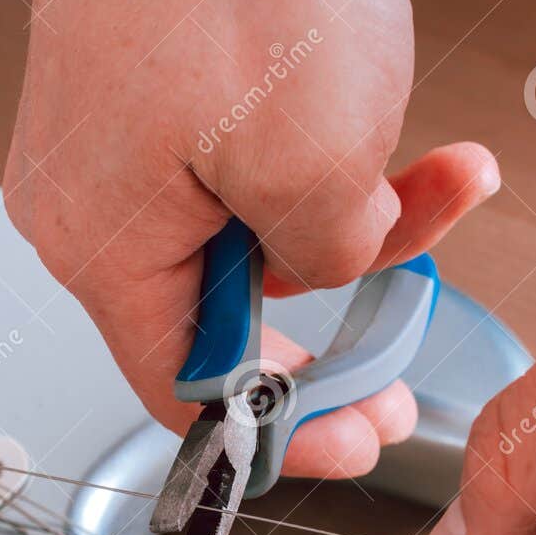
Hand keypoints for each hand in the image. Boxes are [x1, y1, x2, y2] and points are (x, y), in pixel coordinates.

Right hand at [4, 0, 498, 479]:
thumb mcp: (319, 159)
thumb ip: (332, 258)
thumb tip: (337, 266)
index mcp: (104, 246)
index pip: (187, 392)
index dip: (280, 431)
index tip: (352, 441)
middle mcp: (92, 205)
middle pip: (226, 313)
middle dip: (338, 319)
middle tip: (407, 353)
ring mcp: (118, 144)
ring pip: (251, 234)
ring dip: (357, 221)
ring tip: (443, 183)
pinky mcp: (154, 93)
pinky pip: (244, 164)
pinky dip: (327, 159)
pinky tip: (405, 138)